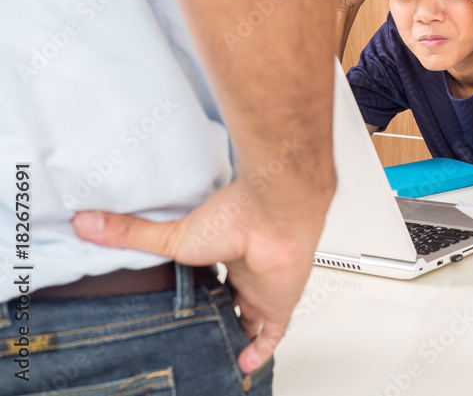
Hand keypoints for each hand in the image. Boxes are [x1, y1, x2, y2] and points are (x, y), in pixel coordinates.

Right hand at [72, 179, 327, 373]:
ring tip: (213, 351)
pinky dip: (259, 350)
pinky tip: (243, 365)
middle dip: (214, 314)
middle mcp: (244, 268)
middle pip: (230, 298)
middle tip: (193, 332)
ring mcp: (263, 286)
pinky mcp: (279, 303)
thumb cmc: (232, 216)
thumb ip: (129, 233)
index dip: (196, 288)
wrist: (275, 216)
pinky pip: (272, 333)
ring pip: (250, 317)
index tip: (178, 301)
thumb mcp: (170, 236)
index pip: (209, 274)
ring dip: (235, 333)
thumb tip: (85, 221)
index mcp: (221, 249)